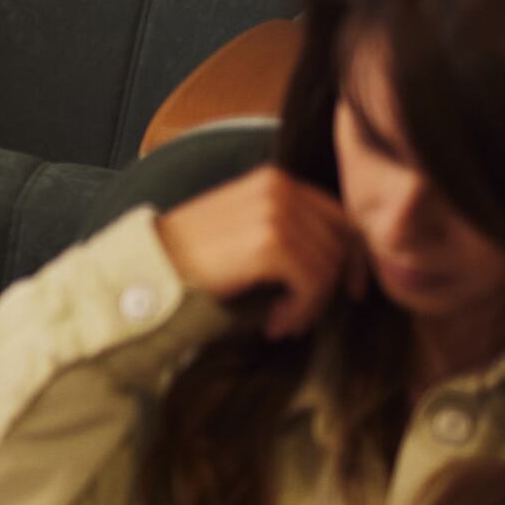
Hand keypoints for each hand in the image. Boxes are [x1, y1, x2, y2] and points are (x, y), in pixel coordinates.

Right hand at [153, 166, 357, 342]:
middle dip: (330, 287)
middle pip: (340, 244)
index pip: (340, 216)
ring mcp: (276, 213)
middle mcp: (280, 188)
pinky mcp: (271, 243)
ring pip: (329, 268)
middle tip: (300, 315)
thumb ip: (289, 228)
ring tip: (282, 322)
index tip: (351, 289)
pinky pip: (312, 284)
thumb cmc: (193, 257)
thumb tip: (342, 263)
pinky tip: (276, 324)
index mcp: (275, 179)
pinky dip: (301, 311)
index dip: (354, 256)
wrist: (151, 267)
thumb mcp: (246, 225)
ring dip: (310, 305)